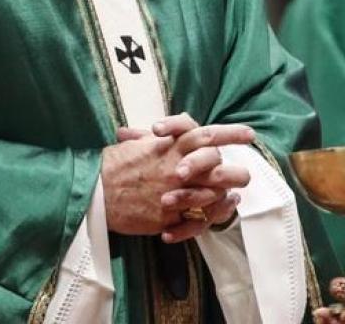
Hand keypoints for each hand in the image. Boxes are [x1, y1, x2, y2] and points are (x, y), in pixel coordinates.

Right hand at [102, 114, 253, 238]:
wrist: (96, 192)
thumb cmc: (115, 164)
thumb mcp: (140, 141)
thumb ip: (164, 136)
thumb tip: (179, 126)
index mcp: (172, 146)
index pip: (208, 134)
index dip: (232, 133)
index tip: (249, 135)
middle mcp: (177, 168)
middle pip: (220, 169)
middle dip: (237, 172)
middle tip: (245, 174)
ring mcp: (174, 194)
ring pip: (213, 196)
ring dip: (225, 195)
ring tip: (233, 195)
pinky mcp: (168, 217)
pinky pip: (196, 219)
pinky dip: (209, 216)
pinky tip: (216, 212)